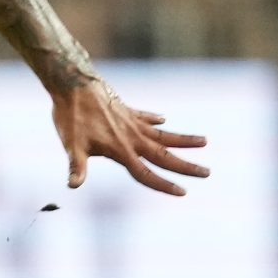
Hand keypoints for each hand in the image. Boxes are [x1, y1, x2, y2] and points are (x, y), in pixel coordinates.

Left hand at [53, 81, 207, 195]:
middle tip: (207, 173)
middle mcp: (132, 137)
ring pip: (164, 134)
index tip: (182, 192)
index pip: (146, 173)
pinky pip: (146, 117)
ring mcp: (132, 122)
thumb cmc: (70, 117)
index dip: (163, 184)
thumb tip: (72, 185)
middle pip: (164, 156)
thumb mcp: (72, 145)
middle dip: (186, 166)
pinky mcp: (127, 110)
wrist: (73, 84)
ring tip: (205, 141)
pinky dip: (155, 120)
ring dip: (184, 140)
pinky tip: (164, 120)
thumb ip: (76, 166)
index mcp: (121, 150)